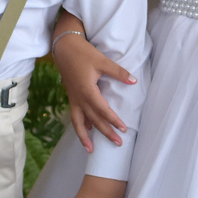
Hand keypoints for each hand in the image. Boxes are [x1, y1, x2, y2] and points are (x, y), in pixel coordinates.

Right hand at [51, 14, 135, 152]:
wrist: (64, 48)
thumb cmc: (84, 53)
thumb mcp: (102, 61)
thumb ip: (118, 73)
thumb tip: (133, 81)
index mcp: (88, 91)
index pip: (103, 110)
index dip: (113, 120)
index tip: (124, 129)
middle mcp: (79, 98)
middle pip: (93, 120)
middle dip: (106, 132)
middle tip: (117, 143)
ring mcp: (73, 99)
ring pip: (79, 122)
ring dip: (85, 137)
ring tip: (91, 149)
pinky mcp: (71, 97)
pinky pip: (75, 116)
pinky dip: (80, 125)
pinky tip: (87, 131)